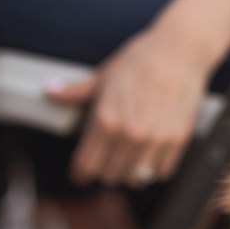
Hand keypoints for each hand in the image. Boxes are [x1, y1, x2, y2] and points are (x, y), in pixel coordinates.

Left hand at [46, 30, 209, 188]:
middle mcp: (128, 134)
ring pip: (135, 178)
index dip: (80, 173)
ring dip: (130, 172)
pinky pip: (161, 172)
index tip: (81, 174)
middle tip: (108, 158)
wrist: (179, 49)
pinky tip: (151, 154)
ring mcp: (154, 139)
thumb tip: (49, 91)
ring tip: (130, 159)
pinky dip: (155, 168)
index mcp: (105, 120)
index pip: (86, 166)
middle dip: (105, 169)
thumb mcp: (104, 76)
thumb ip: (76, 91)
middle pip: (109, 176)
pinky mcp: (177, 140)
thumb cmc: (141, 59)